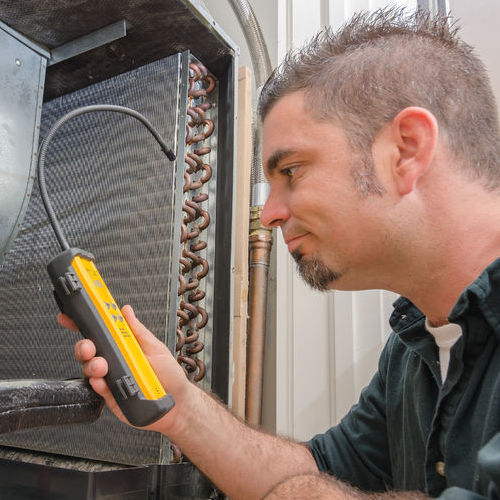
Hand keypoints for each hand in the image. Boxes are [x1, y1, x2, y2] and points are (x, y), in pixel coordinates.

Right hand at [58, 304, 189, 433]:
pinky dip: (98, 383)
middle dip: (84, 346)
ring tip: (102, 366)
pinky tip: (102, 381)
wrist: (177, 404)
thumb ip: (137, 331)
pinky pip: (98, 389)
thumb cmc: (169, 375)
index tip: (69, 316)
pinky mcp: (111, 397)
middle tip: (90, 347)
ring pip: (90, 369)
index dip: (83, 324)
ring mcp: (111, 379)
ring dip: (92, 365)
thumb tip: (125, 310)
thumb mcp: (155, 348)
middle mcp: (114, 361)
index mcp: (123, 346)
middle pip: (89, 351)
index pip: (100, 333)